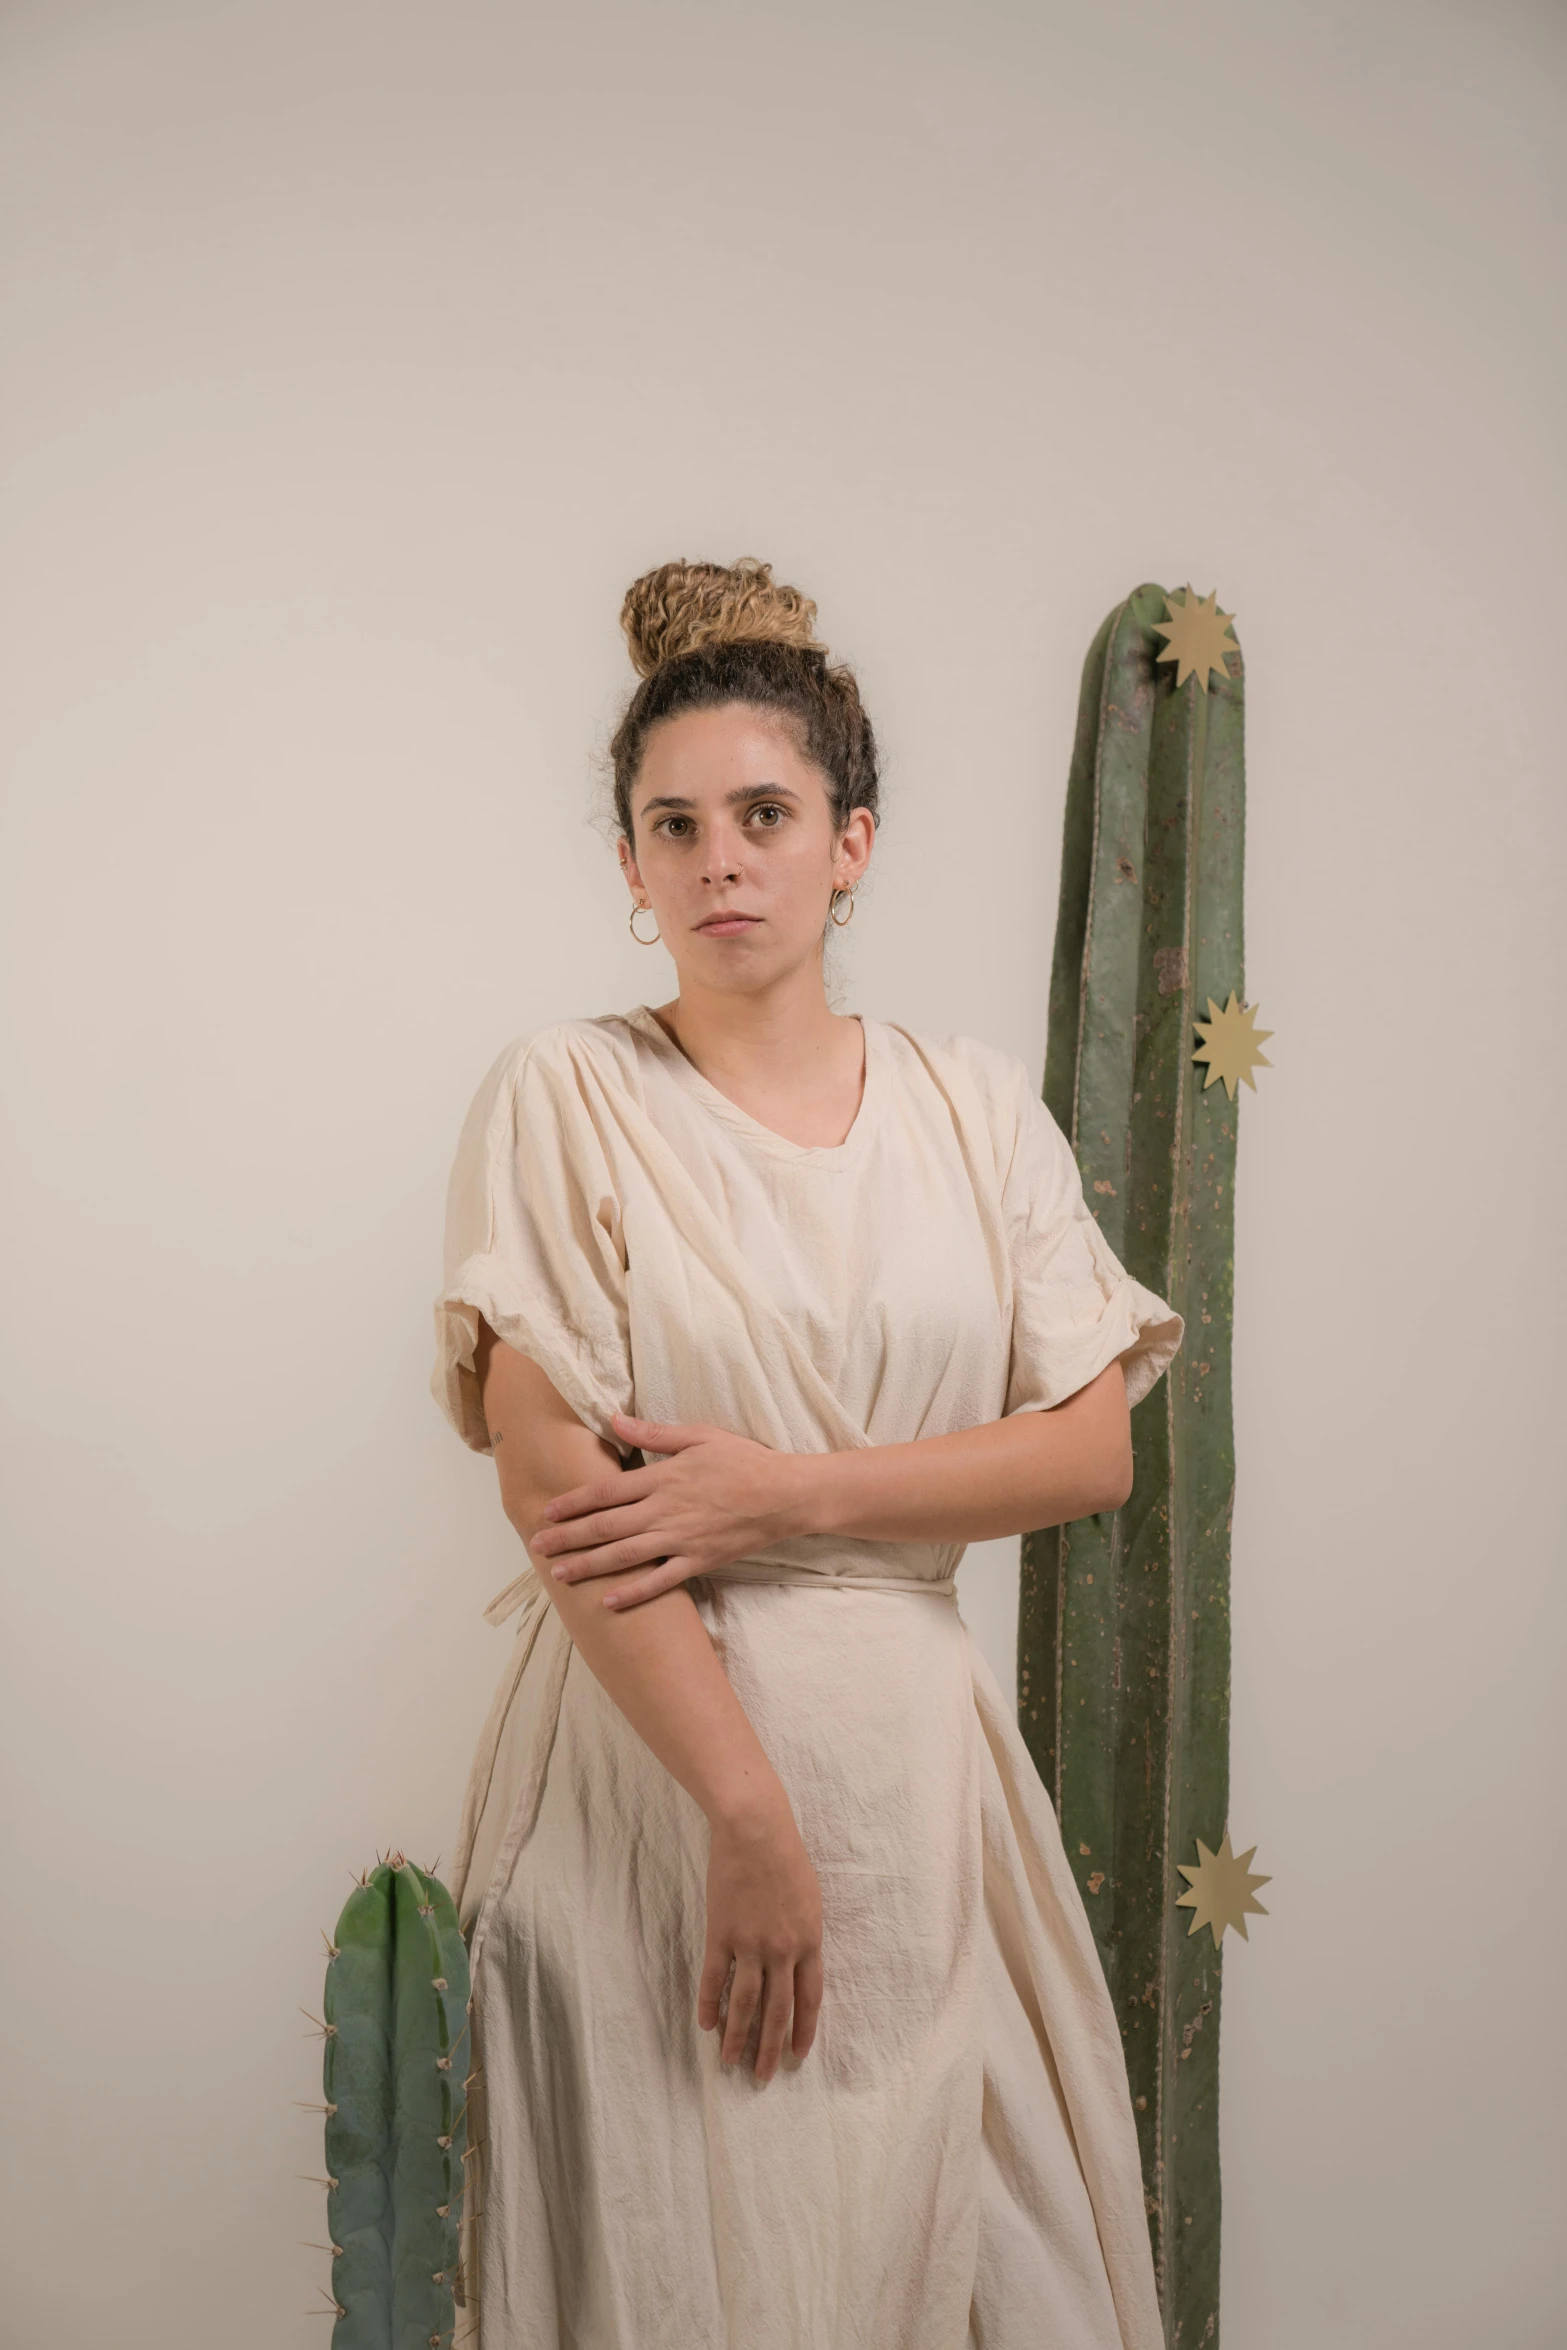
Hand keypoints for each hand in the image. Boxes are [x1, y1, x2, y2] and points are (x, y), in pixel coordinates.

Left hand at [529, 1413, 811, 1608]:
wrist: (785, 1495)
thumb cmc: (744, 1461)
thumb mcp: (699, 1435)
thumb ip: (654, 1432)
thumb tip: (613, 1419)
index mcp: (662, 1478)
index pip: (605, 1492)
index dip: (572, 1503)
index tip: (547, 1512)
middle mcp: (665, 1511)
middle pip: (605, 1527)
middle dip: (568, 1538)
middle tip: (537, 1548)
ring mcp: (680, 1539)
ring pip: (624, 1556)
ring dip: (589, 1565)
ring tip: (559, 1575)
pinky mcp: (699, 1561)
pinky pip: (660, 1581)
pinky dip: (633, 1593)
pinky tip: (608, 1601)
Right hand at [702, 1789, 823, 2083]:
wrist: (756, 1830)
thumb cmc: (786, 1856)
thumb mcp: (809, 1898)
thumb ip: (805, 1934)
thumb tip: (799, 1963)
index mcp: (809, 1941)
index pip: (808, 1998)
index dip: (803, 2030)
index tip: (797, 2056)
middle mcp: (782, 1950)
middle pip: (777, 2010)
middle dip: (770, 2047)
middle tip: (763, 2076)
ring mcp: (750, 1944)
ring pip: (745, 2003)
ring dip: (738, 2036)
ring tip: (731, 2062)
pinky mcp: (720, 1934)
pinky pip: (713, 1978)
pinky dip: (709, 2003)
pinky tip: (706, 2025)